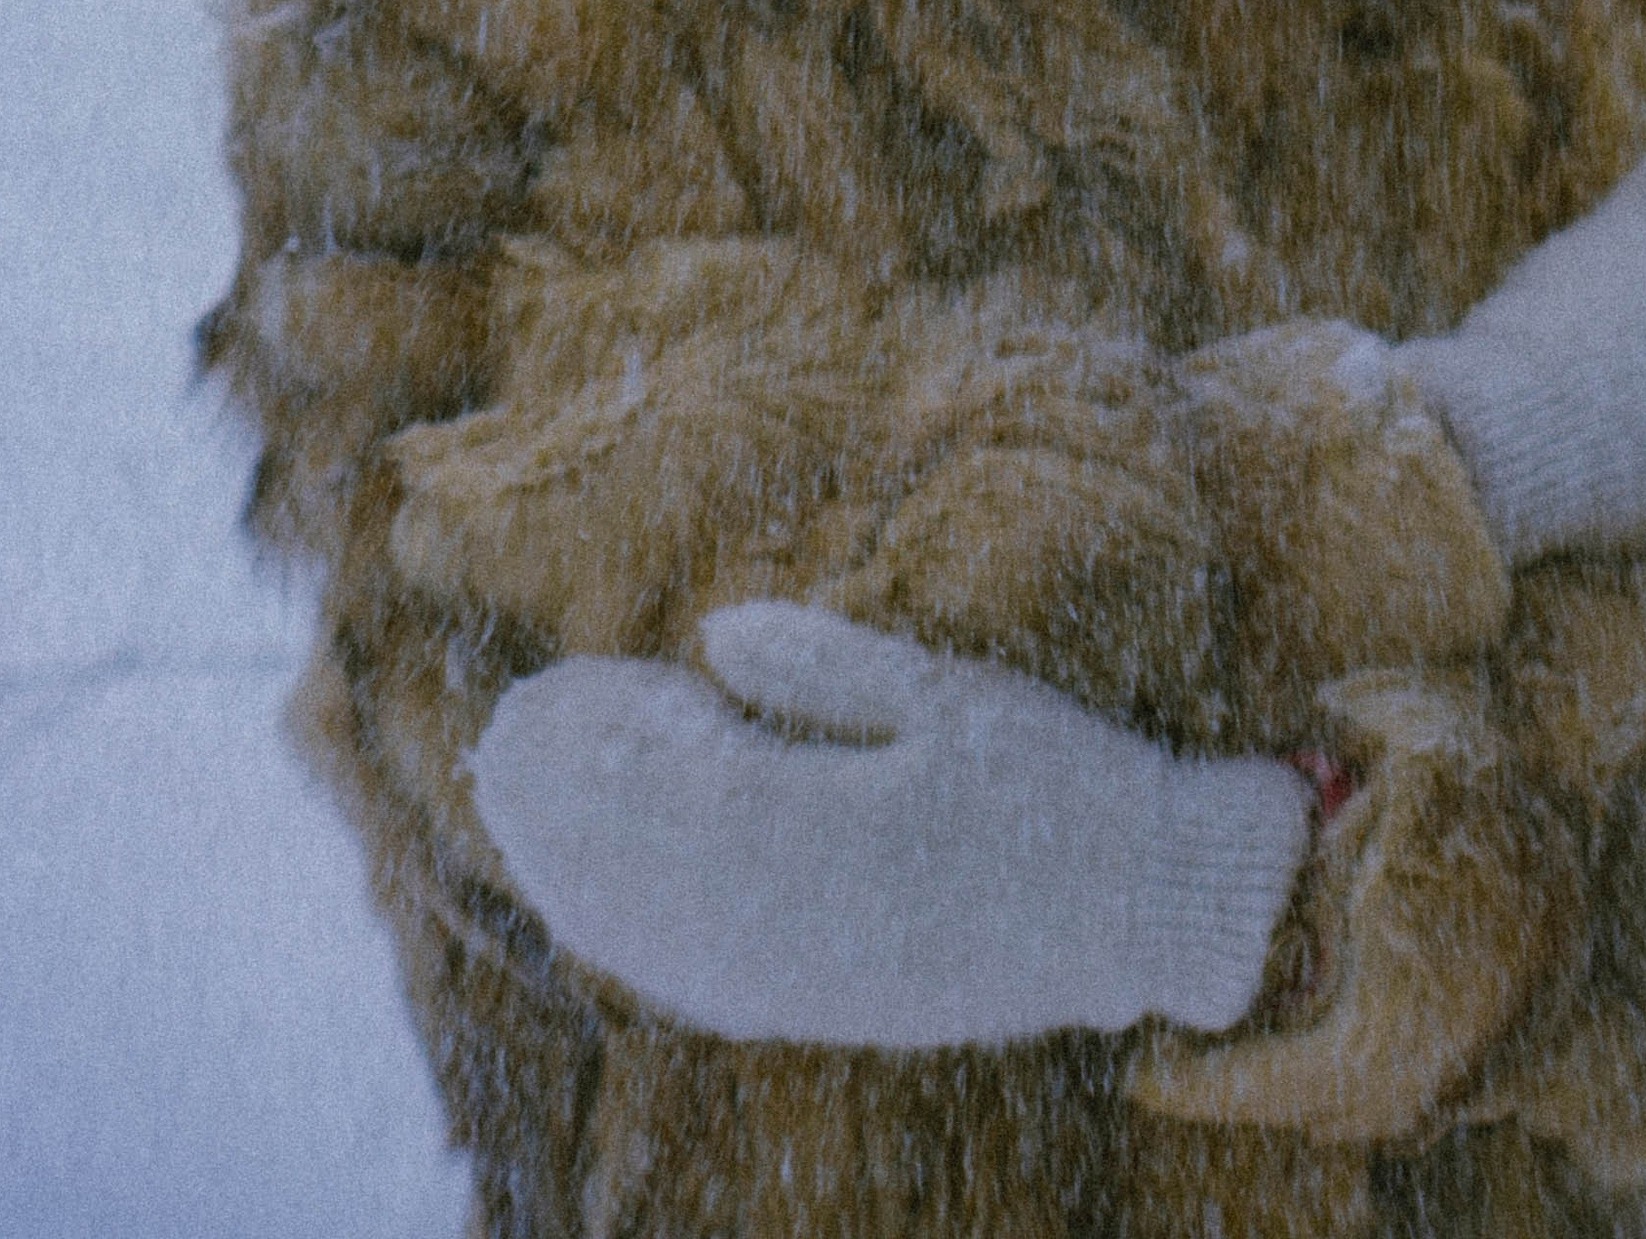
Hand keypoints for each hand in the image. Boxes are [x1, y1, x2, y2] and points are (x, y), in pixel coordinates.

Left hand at [468, 600, 1309, 1048]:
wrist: (1137, 908)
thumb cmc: (1054, 781)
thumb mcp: (945, 694)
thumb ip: (822, 667)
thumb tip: (710, 636)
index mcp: (826, 829)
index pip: (667, 784)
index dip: (599, 737)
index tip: (552, 687)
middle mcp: (795, 921)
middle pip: (635, 865)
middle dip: (562, 802)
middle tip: (508, 739)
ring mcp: (805, 980)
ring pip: (649, 936)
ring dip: (576, 873)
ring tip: (524, 813)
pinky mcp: (824, 1009)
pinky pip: (695, 984)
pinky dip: (628, 939)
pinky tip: (595, 909)